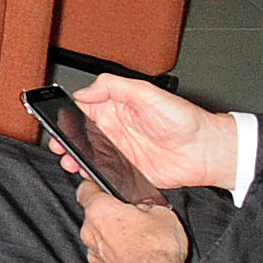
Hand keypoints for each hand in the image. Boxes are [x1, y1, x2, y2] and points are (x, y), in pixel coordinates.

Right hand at [74, 74, 240, 191]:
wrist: (206, 151)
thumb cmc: (183, 119)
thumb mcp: (147, 92)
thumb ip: (113, 86)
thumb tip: (84, 91)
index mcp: (115, 107)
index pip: (82, 108)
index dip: (66, 114)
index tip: (56, 120)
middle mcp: (115, 130)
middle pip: (80, 134)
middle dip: (65, 139)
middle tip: (58, 144)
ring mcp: (120, 152)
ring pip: (88, 156)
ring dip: (75, 158)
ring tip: (69, 161)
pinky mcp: (129, 172)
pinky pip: (105, 174)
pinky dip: (92, 175)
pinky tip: (86, 173)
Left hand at [77, 182, 191, 262]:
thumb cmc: (157, 249)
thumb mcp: (162, 213)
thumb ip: (147, 205)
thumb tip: (146, 207)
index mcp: (99, 211)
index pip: (85, 190)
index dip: (94, 187)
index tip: (101, 187)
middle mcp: (90, 232)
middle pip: (95, 217)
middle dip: (112, 217)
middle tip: (133, 220)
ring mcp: (94, 255)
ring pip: (100, 240)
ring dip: (114, 239)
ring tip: (138, 243)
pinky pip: (107, 259)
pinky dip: (118, 258)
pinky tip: (136, 259)